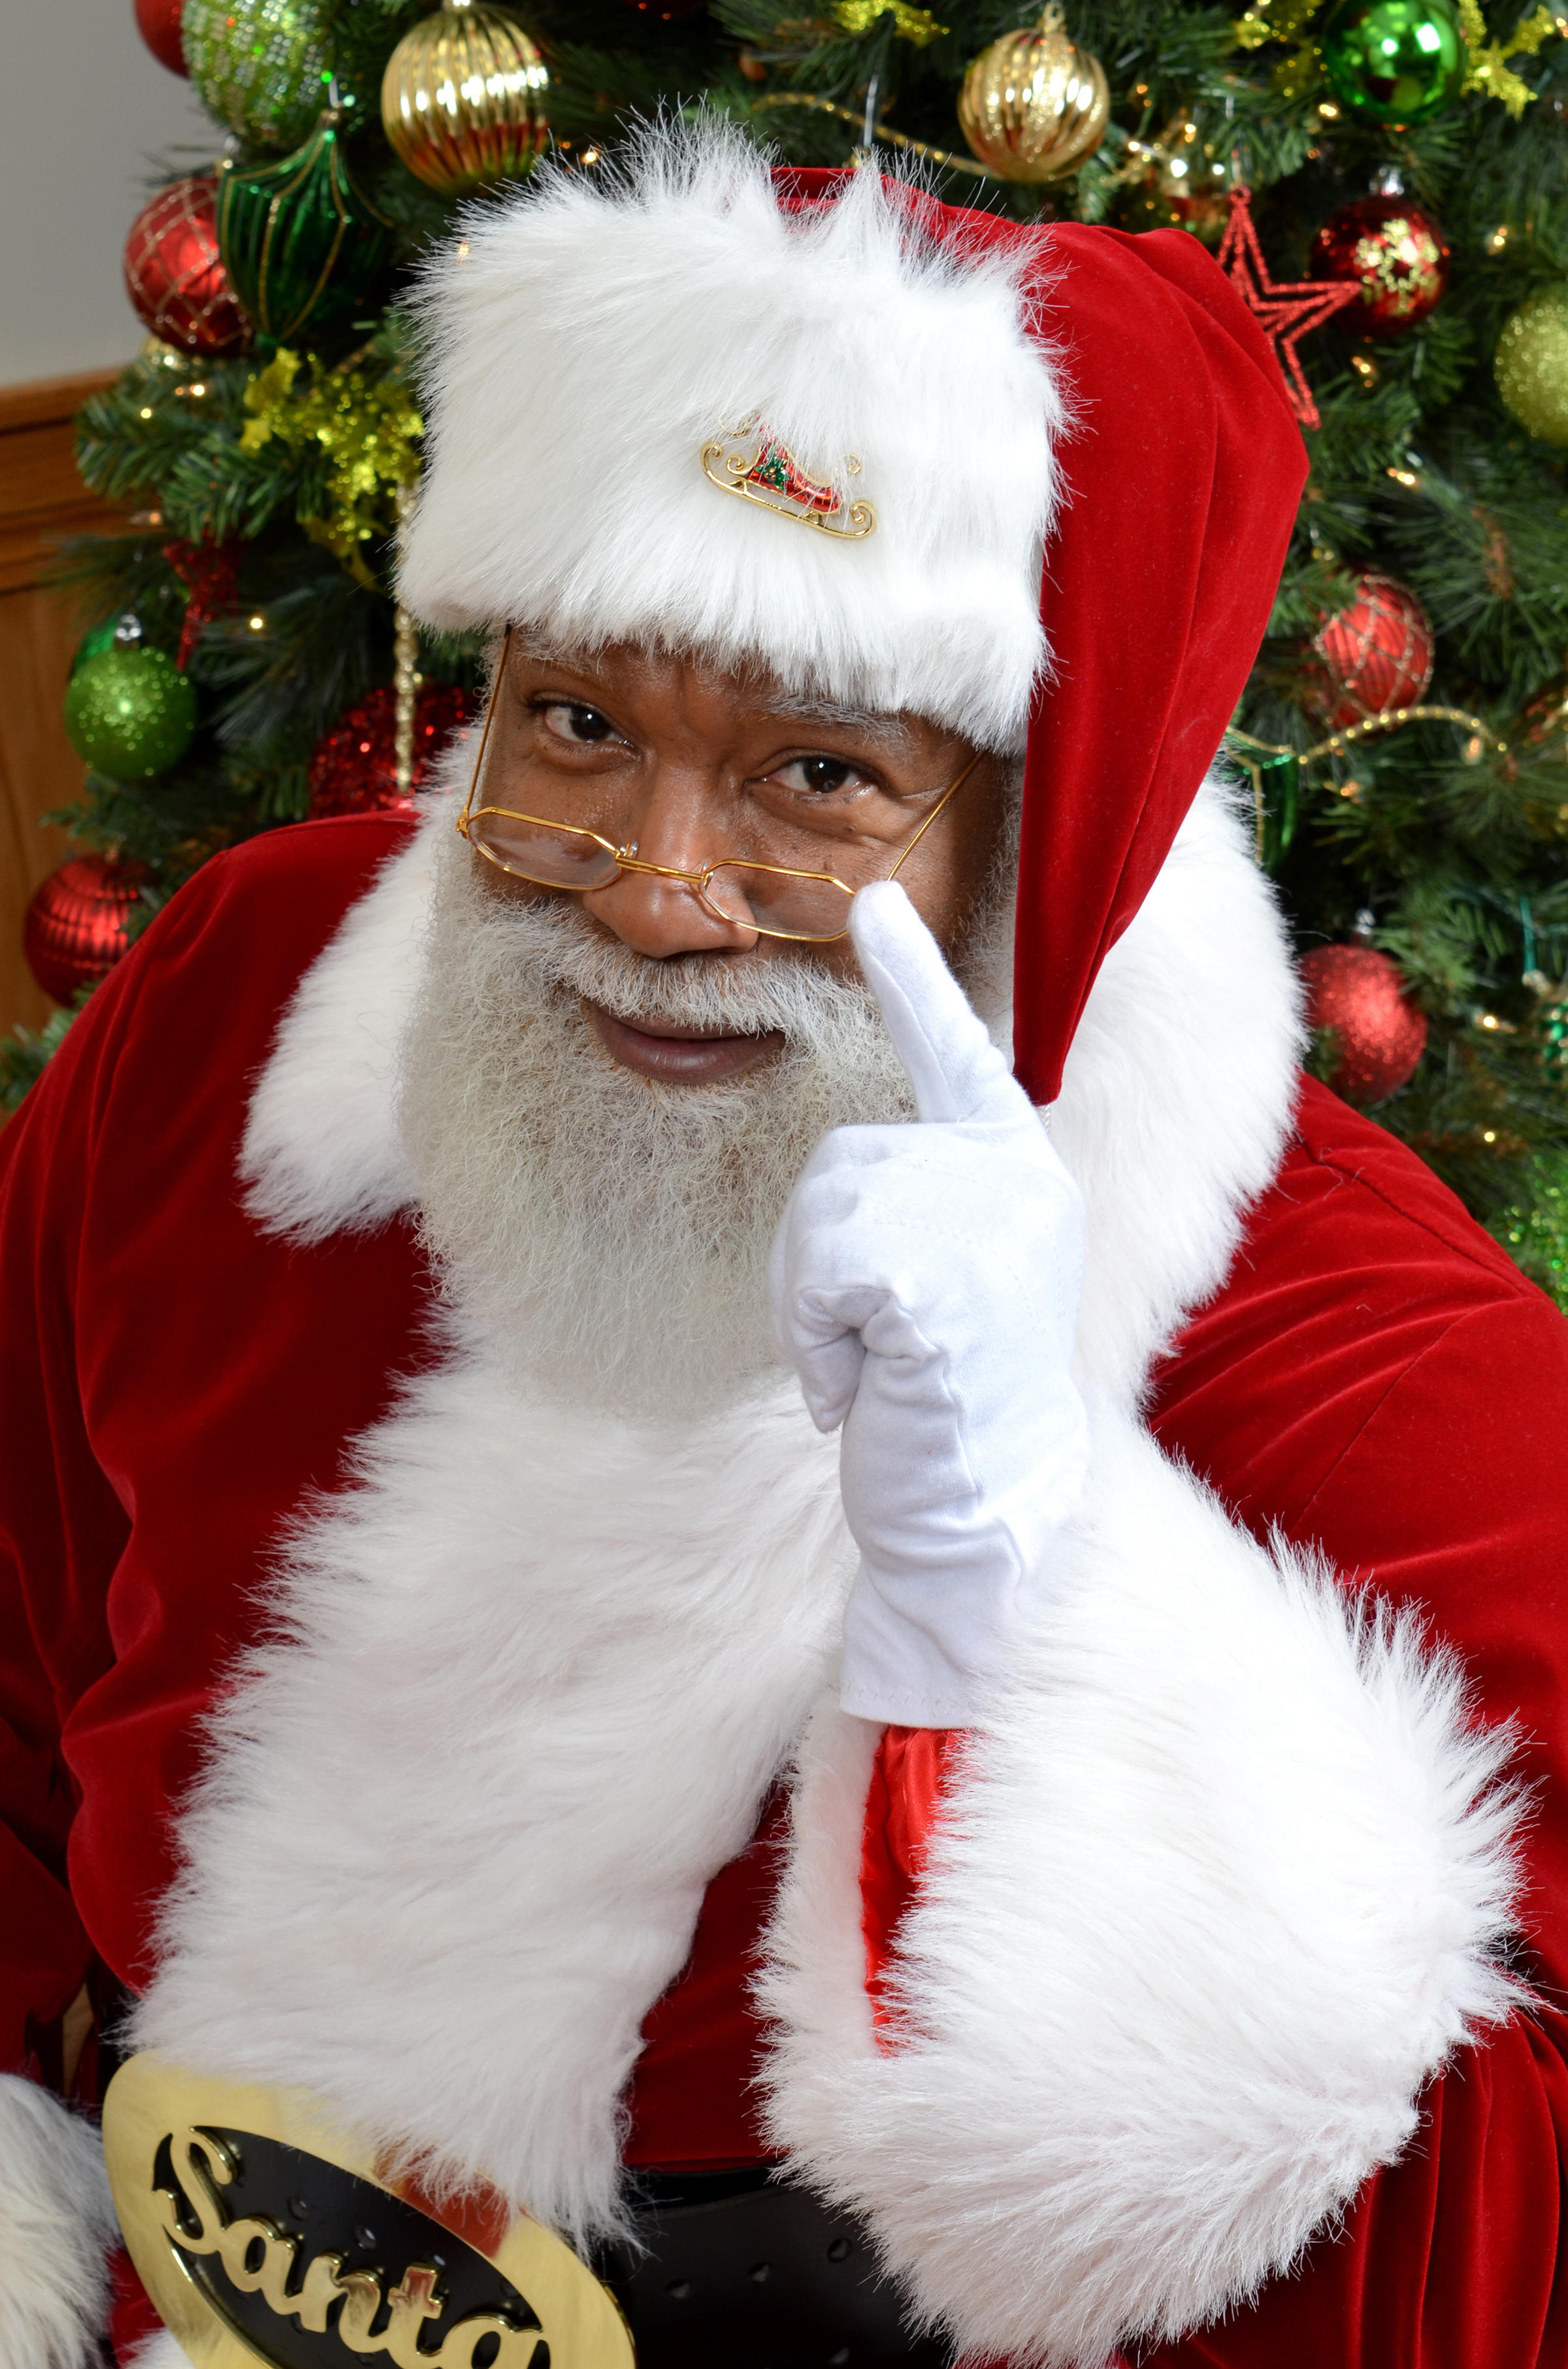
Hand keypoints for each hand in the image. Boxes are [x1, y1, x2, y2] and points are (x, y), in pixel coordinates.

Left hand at [769, 882, 1088, 1726]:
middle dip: (816, 1264)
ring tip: (875, 1370)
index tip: (872, 901)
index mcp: (1016, 1169)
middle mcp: (1014, 1179)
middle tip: (869, 1348)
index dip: (910, 974)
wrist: (988, 1513)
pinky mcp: (938, 1285)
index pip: (956, 1053)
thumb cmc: (946, 1399)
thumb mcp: (944, 1279)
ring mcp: (985, 1227)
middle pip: (838, 1161)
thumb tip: (848, 1173)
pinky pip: (820, 1279)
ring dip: (814, 1309)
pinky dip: (819, 1345)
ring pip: (820, 1215)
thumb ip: (918, 1204)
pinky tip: (869, 1390)